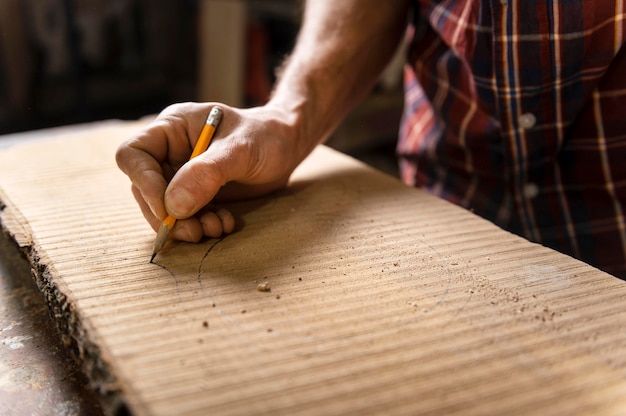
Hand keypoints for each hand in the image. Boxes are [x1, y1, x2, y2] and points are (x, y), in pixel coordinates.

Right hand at [116, 102, 302, 242]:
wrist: (286, 146)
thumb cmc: (266, 136)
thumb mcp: (241, 150)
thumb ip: (208, 173)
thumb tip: (173, 206)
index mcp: (172, 128)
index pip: (134, 155)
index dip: (144, 184)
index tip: (168, 210)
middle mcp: (170, 152)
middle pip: (145, 189)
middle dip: (168, 216)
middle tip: (194, 232)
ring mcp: (182, 175)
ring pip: (165, 209)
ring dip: (185, 226)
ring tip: (216, 228)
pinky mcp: (197, 194)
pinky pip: (186, 217)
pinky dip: (202, 226)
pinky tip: (225, 224)